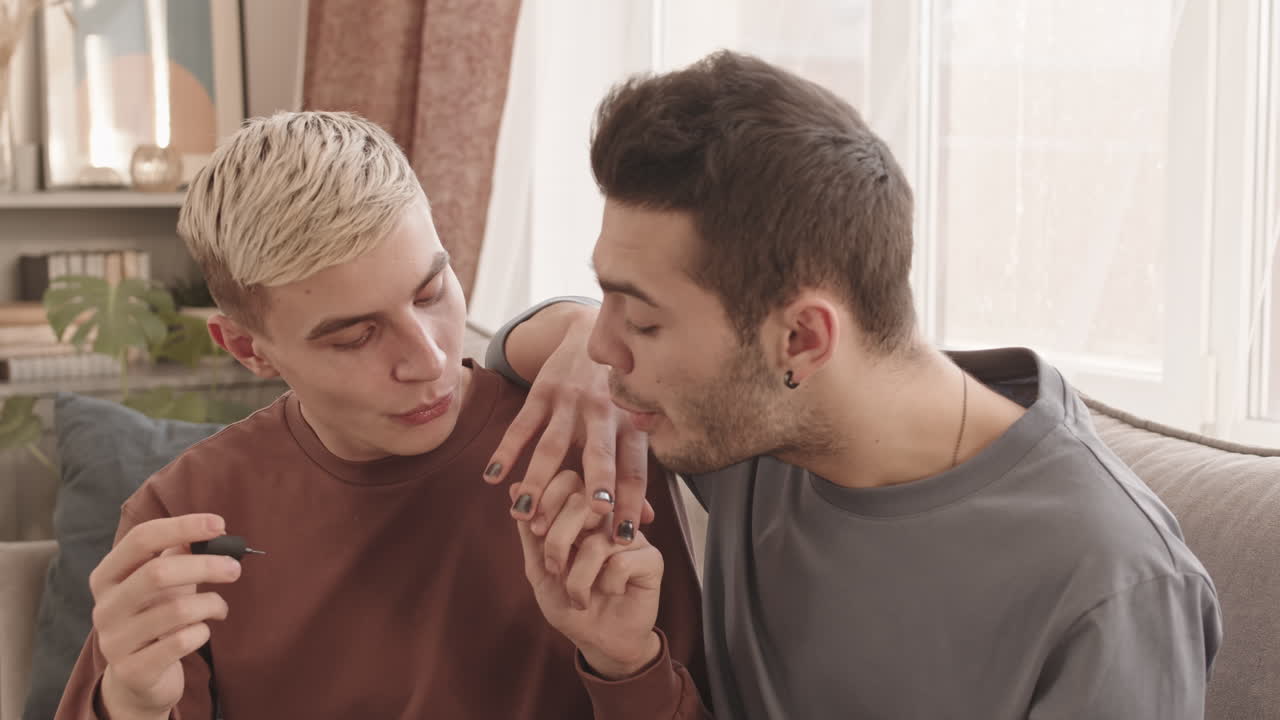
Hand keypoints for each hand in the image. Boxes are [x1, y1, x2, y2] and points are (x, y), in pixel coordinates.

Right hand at [91, 514, 241, 719]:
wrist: (136, 679)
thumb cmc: (155, 617)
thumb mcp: (162, 582)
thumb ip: (179, 553)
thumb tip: (212, 530)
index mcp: (107, 576)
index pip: (141, 539)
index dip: (182, 527)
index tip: (219, 524)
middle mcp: (104, 607)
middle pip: (158, 572)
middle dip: (205, 566)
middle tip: (235, 569)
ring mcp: (114, 641)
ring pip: (176, 610)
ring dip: (211, 604)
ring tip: (219, 607)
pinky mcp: (133, 671)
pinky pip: (182, 642)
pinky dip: (203, 632)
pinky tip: (203, 631)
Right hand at [487, 313, 650, 542]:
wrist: (588, 336)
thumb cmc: (614, 395)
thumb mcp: (629, 426)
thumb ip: (633, 474)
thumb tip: (646, 523)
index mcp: (631, 426)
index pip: (633, 470)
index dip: (632, 503)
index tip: (626, 538)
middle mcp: (604, 412)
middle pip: (600, 453)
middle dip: (598, 482)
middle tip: (593, 514)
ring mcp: (571, 401)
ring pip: (553, 446)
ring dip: (538, 480)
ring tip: (523, 512)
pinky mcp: (542, 391)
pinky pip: (522, 425)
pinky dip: (506, 451)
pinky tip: (493, 476)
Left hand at [516, 504, 663, 678]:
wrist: (598, 641)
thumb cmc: (569, 603)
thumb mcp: (539, 569)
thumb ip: (530, 531)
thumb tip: (514, 488)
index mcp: (581, 515)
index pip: (568, 480)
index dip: (547, 499)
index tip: (536, 531)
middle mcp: (608, 518)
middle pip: (583, 501)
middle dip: (557, 539)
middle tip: (553, 569)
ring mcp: (631, 535)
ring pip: (597, 540)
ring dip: (578, 578)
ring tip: (579, 598)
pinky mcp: (651, 559)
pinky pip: (621, 562)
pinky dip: (606, 586)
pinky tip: (610, 593)